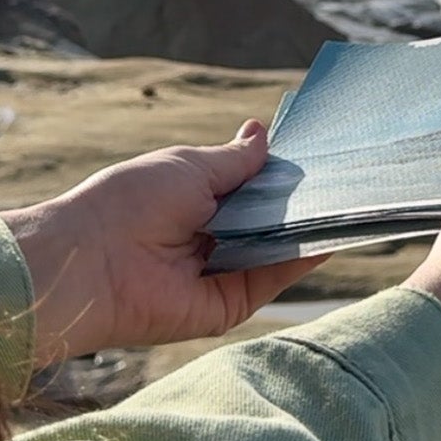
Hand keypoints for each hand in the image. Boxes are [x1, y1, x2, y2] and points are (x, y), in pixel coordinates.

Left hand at [2, 121, 319, 360]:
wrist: (92, 261)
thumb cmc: (130, 202)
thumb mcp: (190, 167)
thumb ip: (234, 160)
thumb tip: (263, 133)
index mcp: (195, 201)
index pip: (250, 189)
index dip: (280, 174)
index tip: (321, 157)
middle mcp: (210, 238)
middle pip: (267, 220)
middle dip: (299, 201)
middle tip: (346, 178)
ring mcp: (220, 274)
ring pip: (275, 251)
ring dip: (307, 228)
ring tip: (348, 201)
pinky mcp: (226, 307)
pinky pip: (270, 280)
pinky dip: (300, 260)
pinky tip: (329, 235)